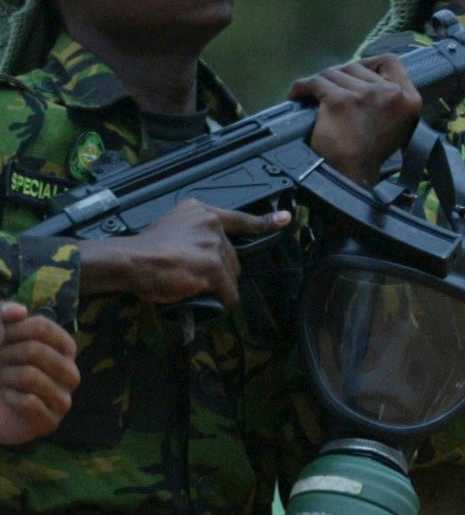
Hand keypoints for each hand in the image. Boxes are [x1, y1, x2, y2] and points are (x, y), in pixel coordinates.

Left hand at [0, 302, 77, 443]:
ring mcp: (63, 399)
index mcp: (63, 348)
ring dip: (5, 377)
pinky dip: (8, 397)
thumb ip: (1, 316)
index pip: (42, 327)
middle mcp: (69, 372)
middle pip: (36, 351)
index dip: (11, 330)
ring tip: (3, 381)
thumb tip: (20, 311)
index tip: (1, 339)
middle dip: (5, 355)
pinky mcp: (50, 422)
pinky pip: (28, 402)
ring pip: (31, 376)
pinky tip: (7, 399)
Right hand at [77, 199, 290, 306]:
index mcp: (200, 211)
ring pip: (231, 275)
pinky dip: (222, 301)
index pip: (240, 218)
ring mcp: (213, 244)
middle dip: (220, 270)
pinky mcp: (213, 266)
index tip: (286, 219)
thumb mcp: (171, 229)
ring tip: (190, 284)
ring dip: (218, 286)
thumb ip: (194, 235)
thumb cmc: (143, 251)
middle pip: (233, 256)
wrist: (129, 260)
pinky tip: (210, 303)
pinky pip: (228, 292)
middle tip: (192, 275)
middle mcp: (210, 223)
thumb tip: (209, 257)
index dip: (266, 221)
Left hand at [294, 53, 423, 183]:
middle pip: (357, 67)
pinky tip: (298, 95)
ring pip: (333, 74)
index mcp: (409, 99)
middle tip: (330, 91)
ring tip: (313, 96)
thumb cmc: (372, 153)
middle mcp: (390, 93)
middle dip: (340, 77)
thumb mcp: (397, 124)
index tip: (357, 74)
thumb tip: (365, 78)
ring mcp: (364, 95)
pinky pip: (314, 83)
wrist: (354, 175)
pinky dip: (302, 88)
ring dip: (320, 84)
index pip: (390, 61)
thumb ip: (390, 99)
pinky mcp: (339, 100)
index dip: (370, 63)